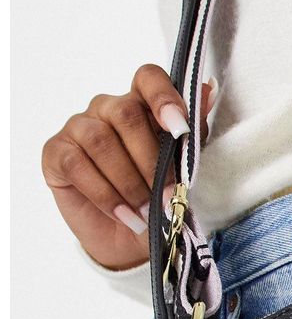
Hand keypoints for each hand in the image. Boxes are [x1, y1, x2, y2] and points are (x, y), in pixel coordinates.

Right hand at [42, 65, 215, 270]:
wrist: (131, 241)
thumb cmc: (157, 199)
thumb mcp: (182, 169)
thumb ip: (193, 131)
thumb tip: (208, 90)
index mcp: (142, 104)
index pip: (148, 78)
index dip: (163, 97)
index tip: (179, 128)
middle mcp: (108, 108)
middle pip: (126, 114)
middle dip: (151, 161)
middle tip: (167, 197)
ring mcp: (79, 127)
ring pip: (101, 141)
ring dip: (129, 182)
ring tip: (146, 212)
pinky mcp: (56, 152)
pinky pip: (77, 164)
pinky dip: (105, 195)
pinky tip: (124, 214)